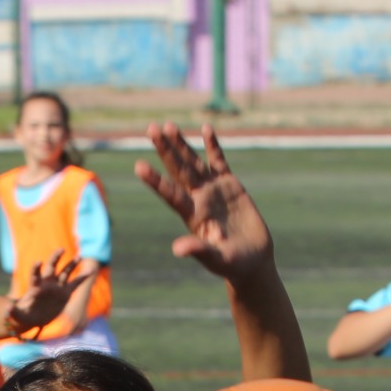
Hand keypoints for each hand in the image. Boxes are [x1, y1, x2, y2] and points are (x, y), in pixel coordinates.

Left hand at [7, 250, 90, 334]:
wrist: (35, 317)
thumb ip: (12, 312)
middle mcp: (47, 284)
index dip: (36, 269)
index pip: (35, 275)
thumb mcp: (18, 315)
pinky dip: (83, 278)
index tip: (38, 262)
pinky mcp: (65, 294)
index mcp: (35, 287)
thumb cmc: (25, 315)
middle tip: (61, 250)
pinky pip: (75, 284)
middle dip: (55, 258)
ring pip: (65, 272)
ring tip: (79, 256)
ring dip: (72, 264)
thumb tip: (6, 310)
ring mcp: (57, 287)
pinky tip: (91, 271)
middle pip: (51, 267)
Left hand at [136, 123, 274, 286]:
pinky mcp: (230, 185)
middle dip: (165, 150)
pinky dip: (213, 146)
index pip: (170, 194)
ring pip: (194, 162)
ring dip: (182, 144)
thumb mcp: (216, 259)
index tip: (139, 166)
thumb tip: (177, 249)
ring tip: (168, 126)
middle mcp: (198, 199)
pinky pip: (219, 161)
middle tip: (151, 129)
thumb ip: (198, 250)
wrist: (252, 260)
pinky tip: (206, 128)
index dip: (155, 180)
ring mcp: (213, 190)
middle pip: (178, 170)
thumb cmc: (232, 264)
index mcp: (192, 215)